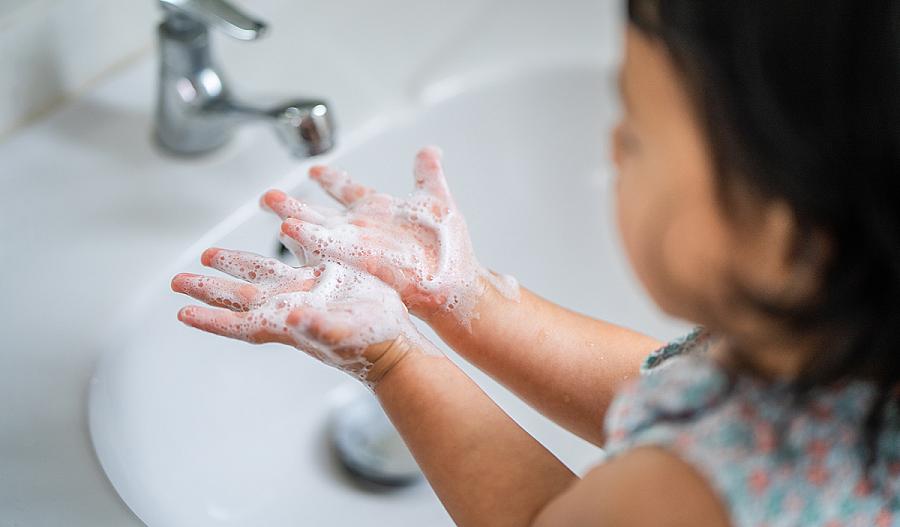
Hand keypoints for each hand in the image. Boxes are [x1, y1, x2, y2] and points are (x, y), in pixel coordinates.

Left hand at [172, 247, 428, 384]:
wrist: (396, 342)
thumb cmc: (372, 346)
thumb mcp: (346, 335)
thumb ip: (320, 328)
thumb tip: (295, 318)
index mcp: (288, 322)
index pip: (240, 322)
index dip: (210, 319)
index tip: (182, 313)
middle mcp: (290, 307)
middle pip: (240, 297)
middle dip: (208, 288)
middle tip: (177, 281)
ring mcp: (306, 293)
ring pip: (260, 276)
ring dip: (233, 267)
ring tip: (207, 256)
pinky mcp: (325, 280)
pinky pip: (292, 260)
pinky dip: (277, 251)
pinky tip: (268, 241)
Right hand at [261, 146, 517, 327]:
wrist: (456, 285)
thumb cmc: (450, 252)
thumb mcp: (437, 201)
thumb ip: (427, 174)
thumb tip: (429, 149)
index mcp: (378, 210)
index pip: (347, 189)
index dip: (330, 180)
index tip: (314, 170)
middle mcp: (362, 229)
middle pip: (319, 213)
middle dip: (292, 204)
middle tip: (267, 196)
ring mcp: (358, 246)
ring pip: (316, 231)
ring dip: (293, 219)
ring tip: (271, 206)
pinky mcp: (359, 263)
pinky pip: (328, 251)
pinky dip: (308, 240)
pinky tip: (288, 231)